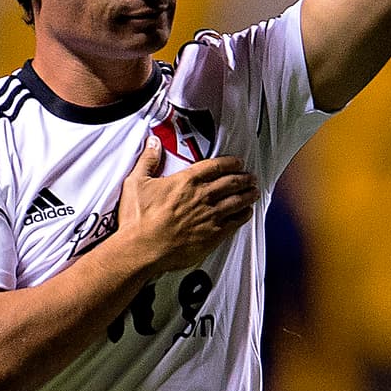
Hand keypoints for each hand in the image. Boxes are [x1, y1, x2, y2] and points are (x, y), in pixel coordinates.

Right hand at [117, 138, 257, 274]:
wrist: (142, 248)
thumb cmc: (137, 218)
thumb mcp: (136, 182)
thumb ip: (148, 160)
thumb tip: (153, 142)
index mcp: (187, 180)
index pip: (215, 166)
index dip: (230, 162)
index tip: (238, 162)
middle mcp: (203, 196)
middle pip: (231, 182)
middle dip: (244, 178)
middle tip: (251, 177)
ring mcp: (210, 216)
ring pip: (237, 201)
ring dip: (248, 195)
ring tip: (254, 192)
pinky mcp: (213, 235)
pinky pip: (235, 222)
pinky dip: (243, 215)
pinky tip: (247, 213)